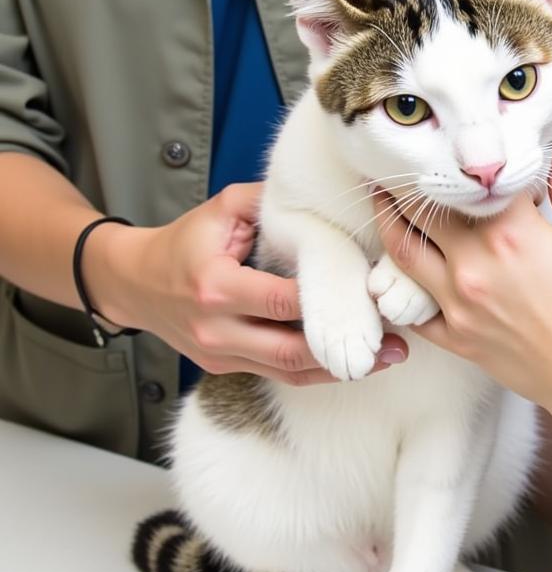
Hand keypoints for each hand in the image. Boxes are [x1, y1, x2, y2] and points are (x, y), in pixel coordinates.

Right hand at [85, 183, 406, 384]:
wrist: (133, 282)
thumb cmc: (184, 240)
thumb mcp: (222, 209)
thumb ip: (270, 203)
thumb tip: (324, 197)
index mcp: (217, 286)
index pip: (284, 301)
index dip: (330, 301)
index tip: (373, 297)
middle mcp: (217, 328)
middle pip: (292, 348)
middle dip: (346, 347)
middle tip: (397, 342)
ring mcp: (220, 354)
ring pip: (289, 370)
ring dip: (340, 368)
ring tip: (388, 359)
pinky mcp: (225, 367)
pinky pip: (277, 374)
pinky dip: (315, 371)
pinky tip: (351, 365)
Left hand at [373, 144, 551, 416]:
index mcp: (512, 233)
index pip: (477, 182)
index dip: (481, 167)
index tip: (483, 160)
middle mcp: (474, 264)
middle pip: (424, 211)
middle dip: (410, 184)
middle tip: (398, 165)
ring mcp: (459, 304)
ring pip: (403, 254)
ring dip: (389, 223)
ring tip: (381, 201)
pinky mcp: (456, 338)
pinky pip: (413, 308)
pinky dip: (400, 287)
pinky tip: (398, 270)